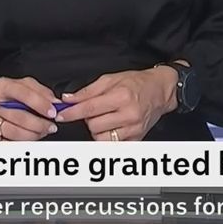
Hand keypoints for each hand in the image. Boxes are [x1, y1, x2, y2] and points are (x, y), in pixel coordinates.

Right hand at [0, 71, 59, 141]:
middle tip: (50, 127)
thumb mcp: (20, 84)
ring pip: (12, 132)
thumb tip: (55, 102)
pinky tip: (28, 139)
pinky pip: (5, 143)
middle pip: (19, 117)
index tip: (53, 112)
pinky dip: (20, 143)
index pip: (23, 94)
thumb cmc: (0, 92)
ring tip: (41, 133)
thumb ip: (40, 91)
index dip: (40, 104)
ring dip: (32, 135)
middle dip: (39, 124)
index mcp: (2, 86)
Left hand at [56, 67, 177, 140]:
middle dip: (88, 119)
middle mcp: (129, 114)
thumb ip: (88, 91)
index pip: (89, 109)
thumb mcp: (110, 79)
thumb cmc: (137, 83)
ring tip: (103, 118)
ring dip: (97, 129)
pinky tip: (111, 126)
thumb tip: (68, 99)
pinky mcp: (136, 138)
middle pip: (93, 126)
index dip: (72, 113)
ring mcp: (133, 128)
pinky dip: (107, 136)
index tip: (62, 115)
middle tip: (93, 111)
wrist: (160, 90)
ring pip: (101, 138)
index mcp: (121, 96)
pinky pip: (113, 144)